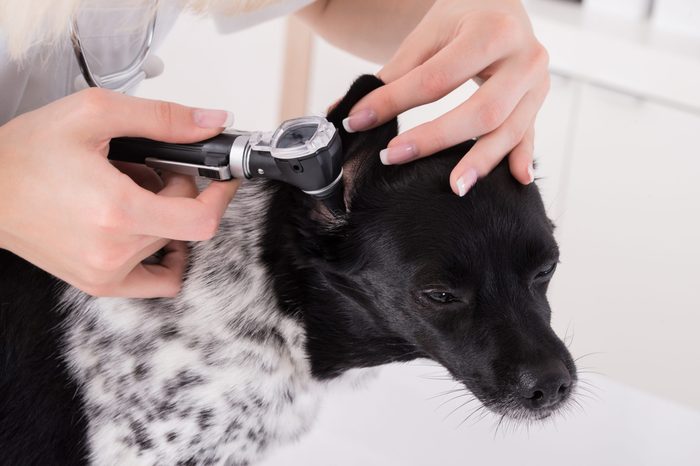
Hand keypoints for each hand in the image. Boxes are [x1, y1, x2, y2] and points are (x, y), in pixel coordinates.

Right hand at [0, 88, 237, 297]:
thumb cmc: (26, 153)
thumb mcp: (95, 114)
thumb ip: (161, 119)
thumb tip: (211, 121)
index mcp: (117, 210)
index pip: (200, 219)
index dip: (221, 197)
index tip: (223, 179)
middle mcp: (113, 249)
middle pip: (185, 223)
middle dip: (178, 190)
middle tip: (147, 169)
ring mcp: (106, 272)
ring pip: (170, 242)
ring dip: (162, 213)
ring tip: (127, 190)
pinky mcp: (99, 283)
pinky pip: (158, 281)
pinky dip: (166, 254)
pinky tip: (148, 228)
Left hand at [342, 0, 548, 195]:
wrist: (500, 6)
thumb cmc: (462, 19)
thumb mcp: (428, 34)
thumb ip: (392, 75)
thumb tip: (345, 111)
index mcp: (491, 31)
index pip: (436, 77)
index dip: (394, 101)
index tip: (359, 122)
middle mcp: (523, 56)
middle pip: (482, 109)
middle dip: (436, 137)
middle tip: (394, 156)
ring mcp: (537, 82)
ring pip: (510, 128)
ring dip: (481, 160)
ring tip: (454, 187)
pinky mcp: (539, 100)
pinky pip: (529, 133)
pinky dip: (523, 156)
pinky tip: (517, 179)